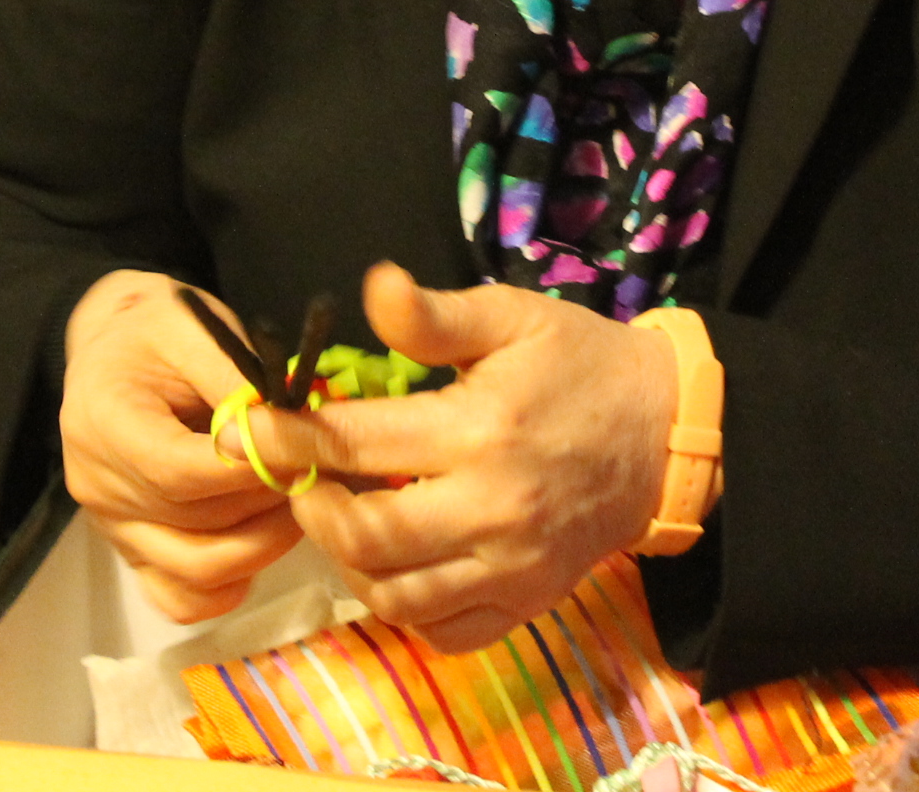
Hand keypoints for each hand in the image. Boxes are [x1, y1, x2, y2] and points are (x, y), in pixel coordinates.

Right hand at [59, 268, 306, 621]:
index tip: (302, 452)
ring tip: (298, 503)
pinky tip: (258, 544)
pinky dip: (226, 587)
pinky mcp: (131, 550)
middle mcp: (97, 485)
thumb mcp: (194, 327)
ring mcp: (111, 526)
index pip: (177, 471)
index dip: (247, 471)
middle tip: (317, 472)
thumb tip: (284, 430)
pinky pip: (178, 597)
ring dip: (260, 546)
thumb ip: (233, 377)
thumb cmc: (157, 330)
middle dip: (267, 503)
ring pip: (193, 571)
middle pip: (193, 525)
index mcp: (102, 420)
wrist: (115, 349)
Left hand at [270, 263, 677, 652]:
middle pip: (365, 537)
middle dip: (312, 510)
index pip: (357, 444)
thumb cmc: (579, 364)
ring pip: (396, 596)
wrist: (666, 433)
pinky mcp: (527, 602)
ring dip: (350, 562)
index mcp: (479, 429)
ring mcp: (511, 566)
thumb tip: (371, 286)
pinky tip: (394, 566)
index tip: (251, 432)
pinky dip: (404, 608)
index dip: (290, 440)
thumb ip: (436, 315)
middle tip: (300, 482)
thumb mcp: (513, 317)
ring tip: (343, 520)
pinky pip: (444, 632)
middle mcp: (491, 508)